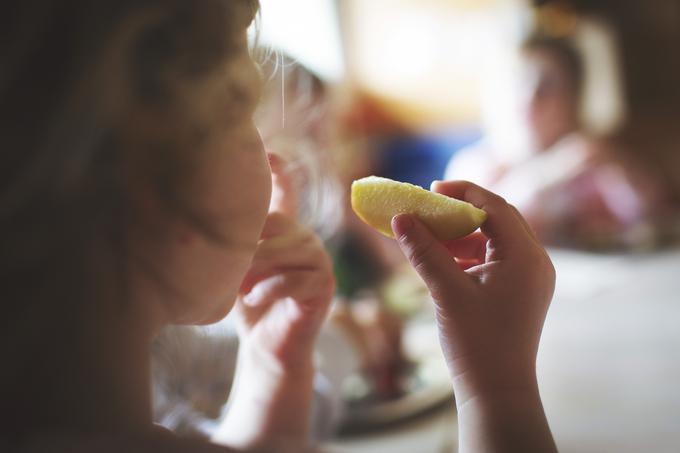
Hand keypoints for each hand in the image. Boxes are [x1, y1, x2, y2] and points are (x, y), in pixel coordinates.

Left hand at [215, 155, 333, 450]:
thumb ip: (231, 241)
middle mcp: (305, 238)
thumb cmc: (248, 302)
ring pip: (288, 250)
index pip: (286, 191)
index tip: (269, 152)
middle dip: (249, 245)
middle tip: (229, 269)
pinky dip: (269, 289)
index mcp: (284, 230)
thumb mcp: (235, 267)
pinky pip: (295, 279)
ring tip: (239, 287)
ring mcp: (320, 261)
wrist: (267, 344)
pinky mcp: (324, 286)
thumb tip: (198, 216)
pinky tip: (253, 299)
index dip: (280, 171)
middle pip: (276, 223)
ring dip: (258, 268)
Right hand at [392, 181, 556, 452]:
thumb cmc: (476, 343)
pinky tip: (444, 257)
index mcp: (526, 257)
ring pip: (497, 240)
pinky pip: (497, 259)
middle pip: (499, 219)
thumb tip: (401, 217)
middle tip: (431, 205)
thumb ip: (424, 251)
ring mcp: (532, 278)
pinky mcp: (522, 292)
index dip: (463, 192)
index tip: (431, 187)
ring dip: (465, 233)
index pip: (495, 207)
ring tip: (432, 232)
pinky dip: (471, 253)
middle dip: (463, 210)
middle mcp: (536, 262)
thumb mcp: (446, 292)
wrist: (498, 392)